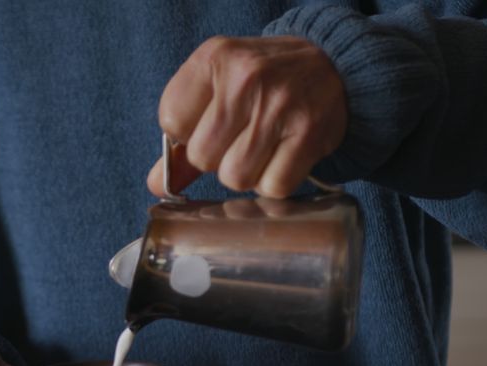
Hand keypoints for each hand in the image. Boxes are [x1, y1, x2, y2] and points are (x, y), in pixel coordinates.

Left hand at [147, 36, 346, 198]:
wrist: (331, 66)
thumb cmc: (264, 82)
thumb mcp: (218, 90)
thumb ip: (184, 137)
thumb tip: (155, 184)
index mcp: (213, 58)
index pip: (170, 121)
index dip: (187, 135)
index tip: (209, 125)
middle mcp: (246, 77)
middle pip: (203, 157)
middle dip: (218, 159)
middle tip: (241, 138)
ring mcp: (279, 105)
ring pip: (236, 177)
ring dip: (247, 174)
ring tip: (263, 147)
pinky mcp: (309, 133)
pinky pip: (273, 186)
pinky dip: (275, 182)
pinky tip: (283, 157)